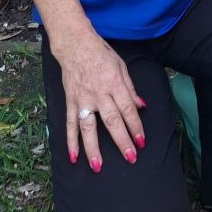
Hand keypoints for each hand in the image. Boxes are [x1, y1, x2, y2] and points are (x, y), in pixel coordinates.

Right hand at [53, 30, 145, 170]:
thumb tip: (141, 106)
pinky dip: (71, 141)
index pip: (128, 109)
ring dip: (93, 148)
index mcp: (115, 83)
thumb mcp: (121, 66)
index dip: (135, 126)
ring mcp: (83, 98)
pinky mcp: (70, 101)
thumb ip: (130, 87)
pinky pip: (70, 123)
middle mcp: (99, 93)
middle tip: (130, 157)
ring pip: (88, 127)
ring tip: (98, 166)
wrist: (75, 45)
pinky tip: (73, 157)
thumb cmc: (101, 54)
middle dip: (122, 140)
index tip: (141, 141)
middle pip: (112, 120)